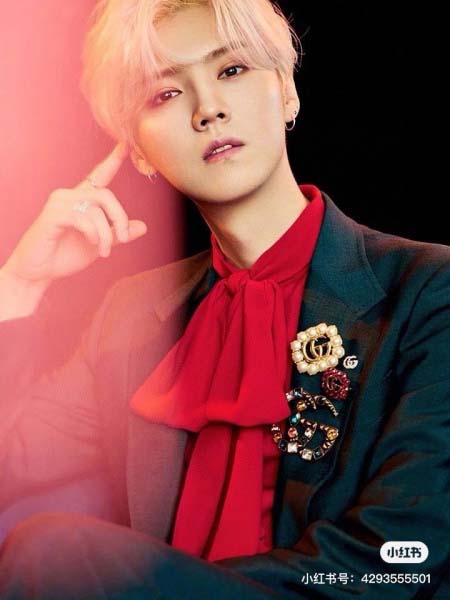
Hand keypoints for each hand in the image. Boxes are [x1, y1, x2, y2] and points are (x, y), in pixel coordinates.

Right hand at [2, 143, 147, 286]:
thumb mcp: (99, 245)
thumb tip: (143, 226)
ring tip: (104, 252)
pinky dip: (93, 233)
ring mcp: (59, 204)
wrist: (38, 272)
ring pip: (97, 210)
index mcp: (81, 200)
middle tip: (123, 239)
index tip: (126, 144)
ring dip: (107, 234)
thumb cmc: (65, 256)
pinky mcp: (52, 215)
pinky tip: (92, 244)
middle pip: (106, 195)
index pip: (99, 176)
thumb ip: (117, 234)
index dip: (113, 161)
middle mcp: (69, 196)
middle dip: (120, 218)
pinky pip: (83, 218)